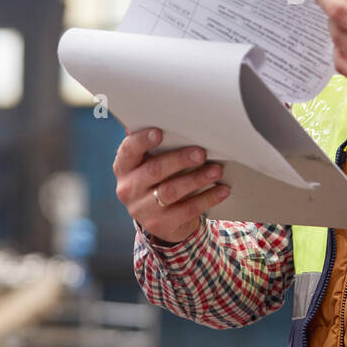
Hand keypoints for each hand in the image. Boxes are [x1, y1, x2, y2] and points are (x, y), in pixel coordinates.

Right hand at [113, 128, 230, 243]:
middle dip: (179, 159)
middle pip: (154, 170)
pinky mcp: (160, 225)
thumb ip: (158, 146)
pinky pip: (187, 210)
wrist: (160, 219)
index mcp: (124, 167)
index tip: (159, 133)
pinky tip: (222, 190)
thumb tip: (177, 121)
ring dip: (196, 179)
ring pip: (171, 191)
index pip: (128, 151)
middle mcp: (128, 189)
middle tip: (201, 153)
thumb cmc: (158, 179)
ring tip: (216, 170)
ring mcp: (142, 209)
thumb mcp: (151, 163)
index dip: (142, 141)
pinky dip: (207, 198)